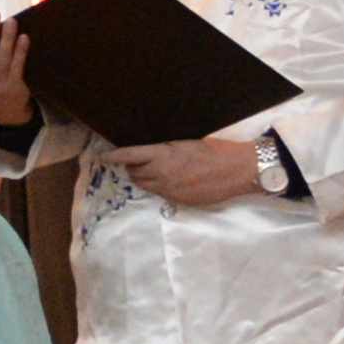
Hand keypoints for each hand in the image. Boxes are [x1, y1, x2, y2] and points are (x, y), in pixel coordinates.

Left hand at [113, 137, 266, 207]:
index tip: (104, 156)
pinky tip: (172, 180)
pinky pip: (161, 194)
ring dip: (143, 178)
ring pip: (145, 186)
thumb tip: (154, 152)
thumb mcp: (187, 143)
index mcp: (163, 155)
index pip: (129, 156)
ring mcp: (170, 190)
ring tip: (154, 170)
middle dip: (132, 167)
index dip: (114, 156)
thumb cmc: (216, 150)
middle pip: (134, 173)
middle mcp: (162, 174)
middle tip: (138, 161)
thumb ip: (166, 150)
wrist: (239, 170)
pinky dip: (159, 187)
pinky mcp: (179, 200)